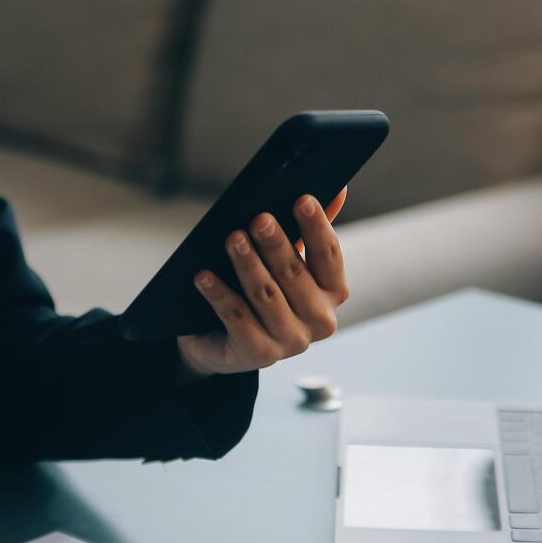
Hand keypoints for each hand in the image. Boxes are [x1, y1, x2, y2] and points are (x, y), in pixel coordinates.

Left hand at [177, 188, 349, 377]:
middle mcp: (320, 320)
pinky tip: (203, 276)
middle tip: (258, 218)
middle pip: (295, 274)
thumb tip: (338, 188)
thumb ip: (309, 230)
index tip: (301, 199)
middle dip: (275, 244)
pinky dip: (219, 294)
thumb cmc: (260, 291)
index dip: (316, 226)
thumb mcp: (284, 259)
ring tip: (232, 239)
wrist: (224, 342)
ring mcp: (291, 341)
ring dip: (247, 265)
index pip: (329, 254)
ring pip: (266, 295)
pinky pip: (236, 318)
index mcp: (333, 292)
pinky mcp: (260, 355)